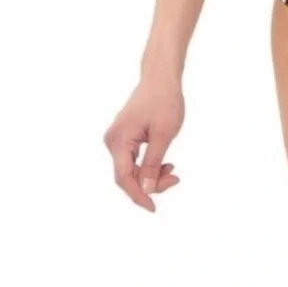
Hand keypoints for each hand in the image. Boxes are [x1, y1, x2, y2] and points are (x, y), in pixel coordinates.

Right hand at [103, 73, 184, 211]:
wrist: (160, 78)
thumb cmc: (164, 101)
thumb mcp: (164, 134)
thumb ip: (154, 164)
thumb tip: (147, 190)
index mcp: (119, 141)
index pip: (124, 178)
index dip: (138, 196)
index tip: (153, 208)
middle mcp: (112, 141)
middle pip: (127, 175)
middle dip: (150, 183)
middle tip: (175, 178)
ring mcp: (116, 138)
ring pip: (131, 168)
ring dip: (151, 174)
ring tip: (173, 170)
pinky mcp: (123, 136)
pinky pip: (133, 159)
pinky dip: (148, 164)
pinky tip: (165, 163)